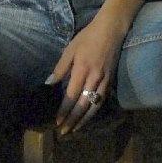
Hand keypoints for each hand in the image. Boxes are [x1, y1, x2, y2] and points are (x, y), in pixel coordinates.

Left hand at [46, 16, 125, 133]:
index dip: (64, 110)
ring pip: (94, 106)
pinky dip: (94, 111)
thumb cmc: (88, 38)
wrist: (112, 30)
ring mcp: (104, 81)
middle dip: (73, 120)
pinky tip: (88, 116)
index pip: (71, 95)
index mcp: (82, 70)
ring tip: (76, 129)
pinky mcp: (111, 81)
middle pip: (83, 105)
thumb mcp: (70, 49)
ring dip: (84, 120)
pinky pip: (102, 100)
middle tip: (64, 132)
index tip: (58, 121)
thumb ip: (60, 68)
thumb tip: (50, 83)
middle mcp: (94, 78)